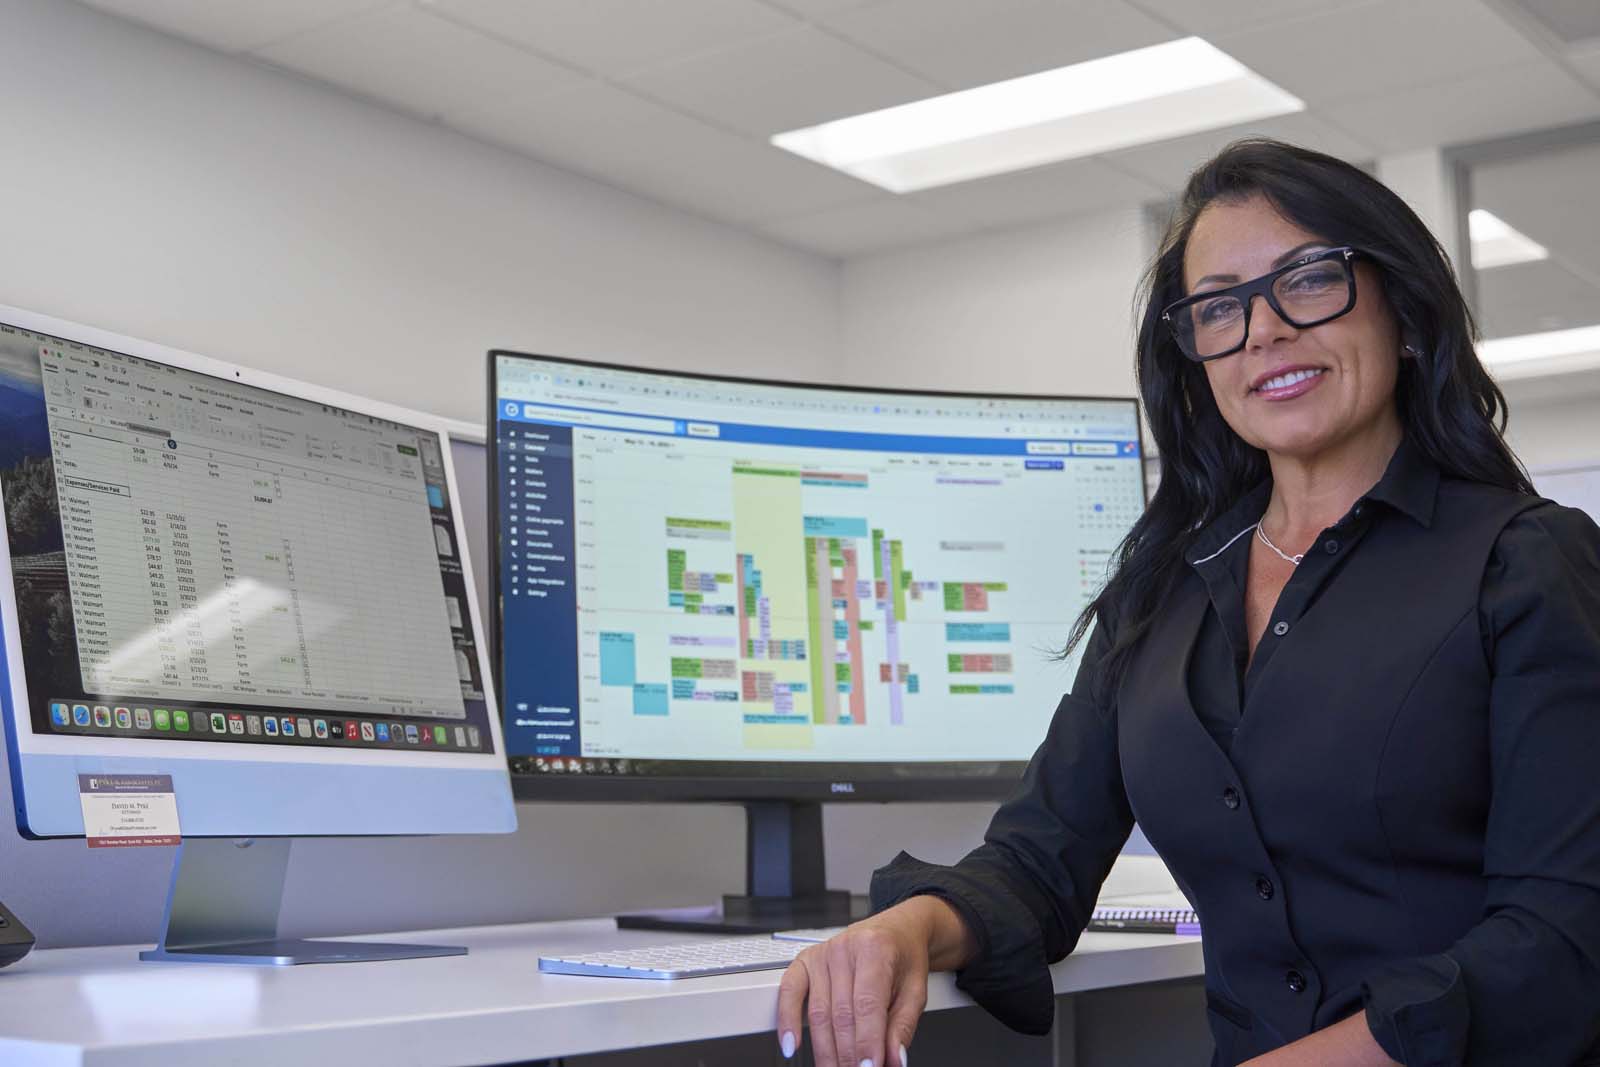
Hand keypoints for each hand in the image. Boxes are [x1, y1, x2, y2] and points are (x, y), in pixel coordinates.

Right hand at [774, 896, 975, 1066]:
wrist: (897, 930)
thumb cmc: (904, 958)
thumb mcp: (915, 990)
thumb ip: (903, 1027)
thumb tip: (894, 1059)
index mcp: (876, 949)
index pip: (867, 1004)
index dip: (867, 1042)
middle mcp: (845, 949)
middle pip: (841, 1014)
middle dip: (847, 1054)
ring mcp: (822, 954)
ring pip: (818, 1013)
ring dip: (825, 1050)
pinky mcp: (805, 961)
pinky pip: (790, 992)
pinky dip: (787, 1021)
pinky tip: (792, 1046)